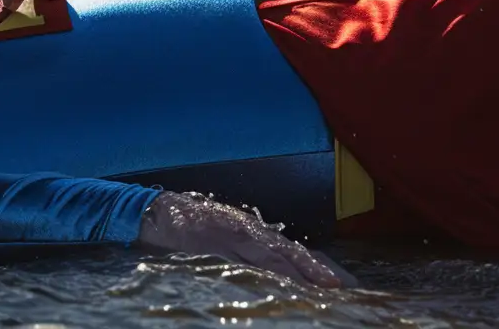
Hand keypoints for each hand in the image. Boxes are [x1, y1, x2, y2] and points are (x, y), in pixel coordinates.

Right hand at [137, 191, 352, 287]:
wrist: (162, 211)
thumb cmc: (195, 222)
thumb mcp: (228, 230)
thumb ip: (250, 246)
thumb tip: (274, 262)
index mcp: (253, 230)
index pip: (291, 249)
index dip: (313, 264)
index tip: (335, 280)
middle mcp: (248, 233)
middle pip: (287, 254)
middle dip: (313, 271)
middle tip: (336, 287)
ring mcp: (233, 240)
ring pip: (270, 259)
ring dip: (295, 274)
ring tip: (316, 288)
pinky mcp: (215, 248)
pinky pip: (241, 264)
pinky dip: (260, 274)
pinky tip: (273, 285)